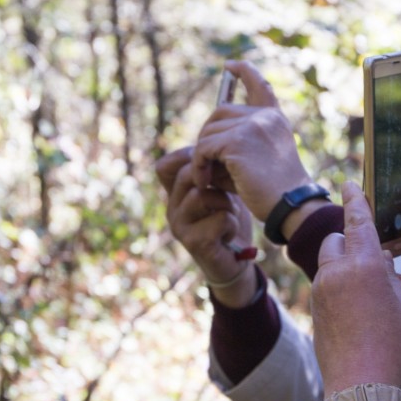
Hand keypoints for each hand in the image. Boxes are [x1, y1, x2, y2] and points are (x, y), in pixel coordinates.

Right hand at [157, 146, 256, 306]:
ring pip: (203, 195)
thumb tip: (215, 139)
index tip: (214, 166)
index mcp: (174, 193)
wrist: (235, 261)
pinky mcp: (193, 243)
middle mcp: (171, 208)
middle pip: (187, 175)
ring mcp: (179, 226)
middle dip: (217, 178)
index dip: (188, 158)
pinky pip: (219, 218)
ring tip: (231, 213)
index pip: (165, 165)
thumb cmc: (228, 221)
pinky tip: (231, 231)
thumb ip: (211, 171)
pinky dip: (232, 222)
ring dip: (227, 202)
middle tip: (231, 191)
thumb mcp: (219, 190)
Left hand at [191, 61, 315, 226]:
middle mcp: (265, 116)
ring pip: (209, 132)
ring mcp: (252, 125)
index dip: (245, 71)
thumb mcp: (259, 158)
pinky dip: (199, 166)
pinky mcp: (238, 141)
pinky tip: (205, 181)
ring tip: (207, 178)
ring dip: (202, 156)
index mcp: (274, 119)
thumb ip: (238, 141)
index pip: (259, 85)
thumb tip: (204, 138)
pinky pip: (204, 148)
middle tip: (205, 164)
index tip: (231, 65)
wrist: (290, 206)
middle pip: (220, 112)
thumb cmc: (274, 192)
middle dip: (208, 136)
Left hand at [313, 181, 400, 396]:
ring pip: (329, 264)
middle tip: (372, 261)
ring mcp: (321, 291)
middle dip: (349, 242)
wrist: (360, 382)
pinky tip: (357, 312)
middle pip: (336, 240)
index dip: (355, 199)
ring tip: (369, 291)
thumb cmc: (393, 343)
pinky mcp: (315, 309)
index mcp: (365, 264)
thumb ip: (393, 276)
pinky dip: (339, 288)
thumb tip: (383, 265)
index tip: (349, 183)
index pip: (358, 220)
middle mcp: (337, 272)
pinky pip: (326, 287)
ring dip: (345, 267)